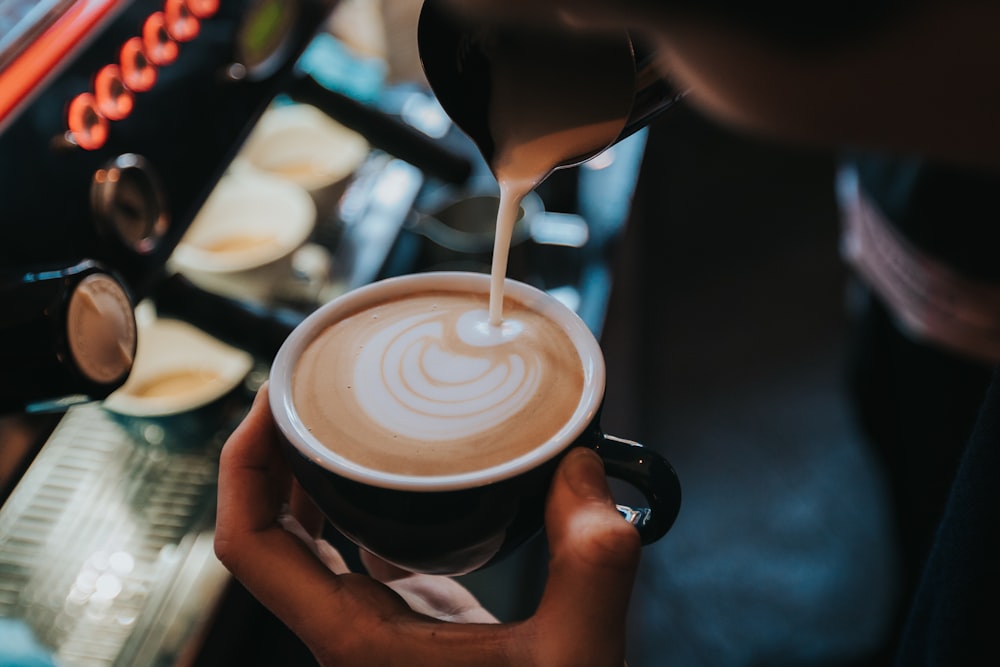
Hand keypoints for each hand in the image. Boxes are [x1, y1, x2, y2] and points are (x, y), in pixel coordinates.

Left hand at [215, 385, 641, 665]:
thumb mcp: (575, 661)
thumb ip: (590, 565)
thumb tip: (579, 467)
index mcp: (354, 640)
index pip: (249, 545)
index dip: (241, 464)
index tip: (271, 398)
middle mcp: (347, 634)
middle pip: (266, 533)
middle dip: (267, 453)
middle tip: (300, 384)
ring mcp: (374, 633)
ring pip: (303, 545)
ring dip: (302, 478)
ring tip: (329, 413)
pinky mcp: (409, 628)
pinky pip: (353, 555)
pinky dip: (351, 504)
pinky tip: (384, 473)